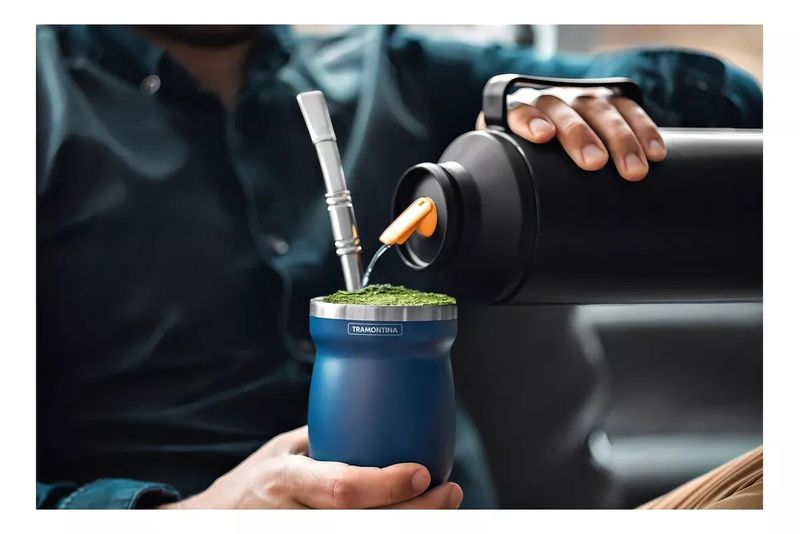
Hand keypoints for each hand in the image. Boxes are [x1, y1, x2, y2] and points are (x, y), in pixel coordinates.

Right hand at [159, 426, 462, 508]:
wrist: (215, 521)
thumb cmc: (255, 481)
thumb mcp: (282, 450)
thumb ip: (324, 438)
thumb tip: (379, 415)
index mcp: (284, 479)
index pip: (340, 488)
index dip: (384, 485)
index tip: (421, 472)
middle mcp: (292, 515)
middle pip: (363, 523)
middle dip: (417, 512)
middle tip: (449, 492)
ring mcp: (301, 532)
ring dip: (413, 524)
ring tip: (445, 506)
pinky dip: (394, 528)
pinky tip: (415, 517)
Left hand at [477, 86, 665, 180]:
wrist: (542, 142)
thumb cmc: (523, 162)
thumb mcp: (510, 169)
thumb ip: (503, 180)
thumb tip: (493, 219)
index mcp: (518, 113)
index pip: (519, 110)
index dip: (529, 119)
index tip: (542, 136)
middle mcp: (550, 100)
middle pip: (566, 110)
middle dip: (582, 135)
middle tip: (594, 163)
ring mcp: (581, 98)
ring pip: (602, 110)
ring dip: (621, 138)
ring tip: (634, 170)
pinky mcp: (610, 101)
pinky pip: (629, 110)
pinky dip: (644, 130)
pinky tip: (655, 152)